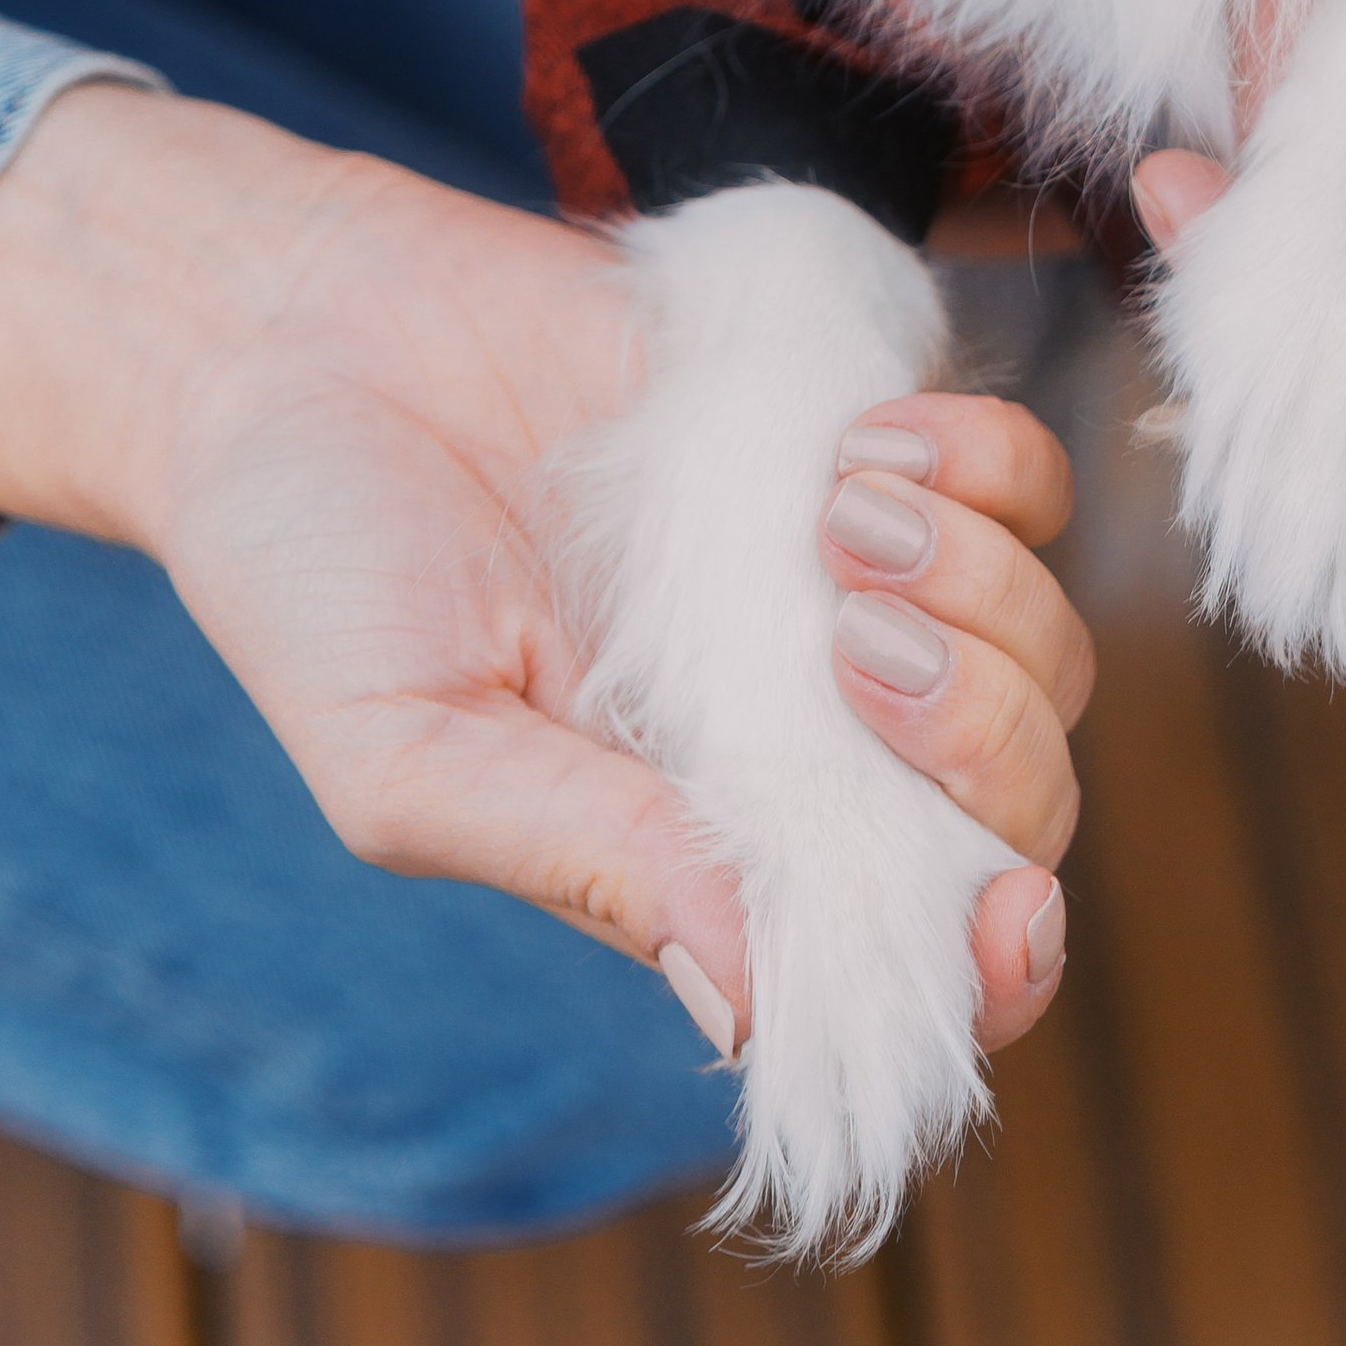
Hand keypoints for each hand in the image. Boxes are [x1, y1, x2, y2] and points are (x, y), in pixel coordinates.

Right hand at [0, 87, 1086, 1053]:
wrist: (304, 342)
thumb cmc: (322, 573)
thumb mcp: (410, 750)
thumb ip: (586, 860)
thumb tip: (752, 1002)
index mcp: (705, 848)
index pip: (908, 948)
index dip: (992, 960)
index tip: (1007, 916)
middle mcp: (804, 733)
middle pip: (1012, 797)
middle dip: (983, 740)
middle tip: (855, 647)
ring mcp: (844, 583)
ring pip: (1041, 642)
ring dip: (983, 588)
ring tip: (835, 521)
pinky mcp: (856, 433)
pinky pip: (1022, 479)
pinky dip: (985, 468)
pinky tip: (864, 445)